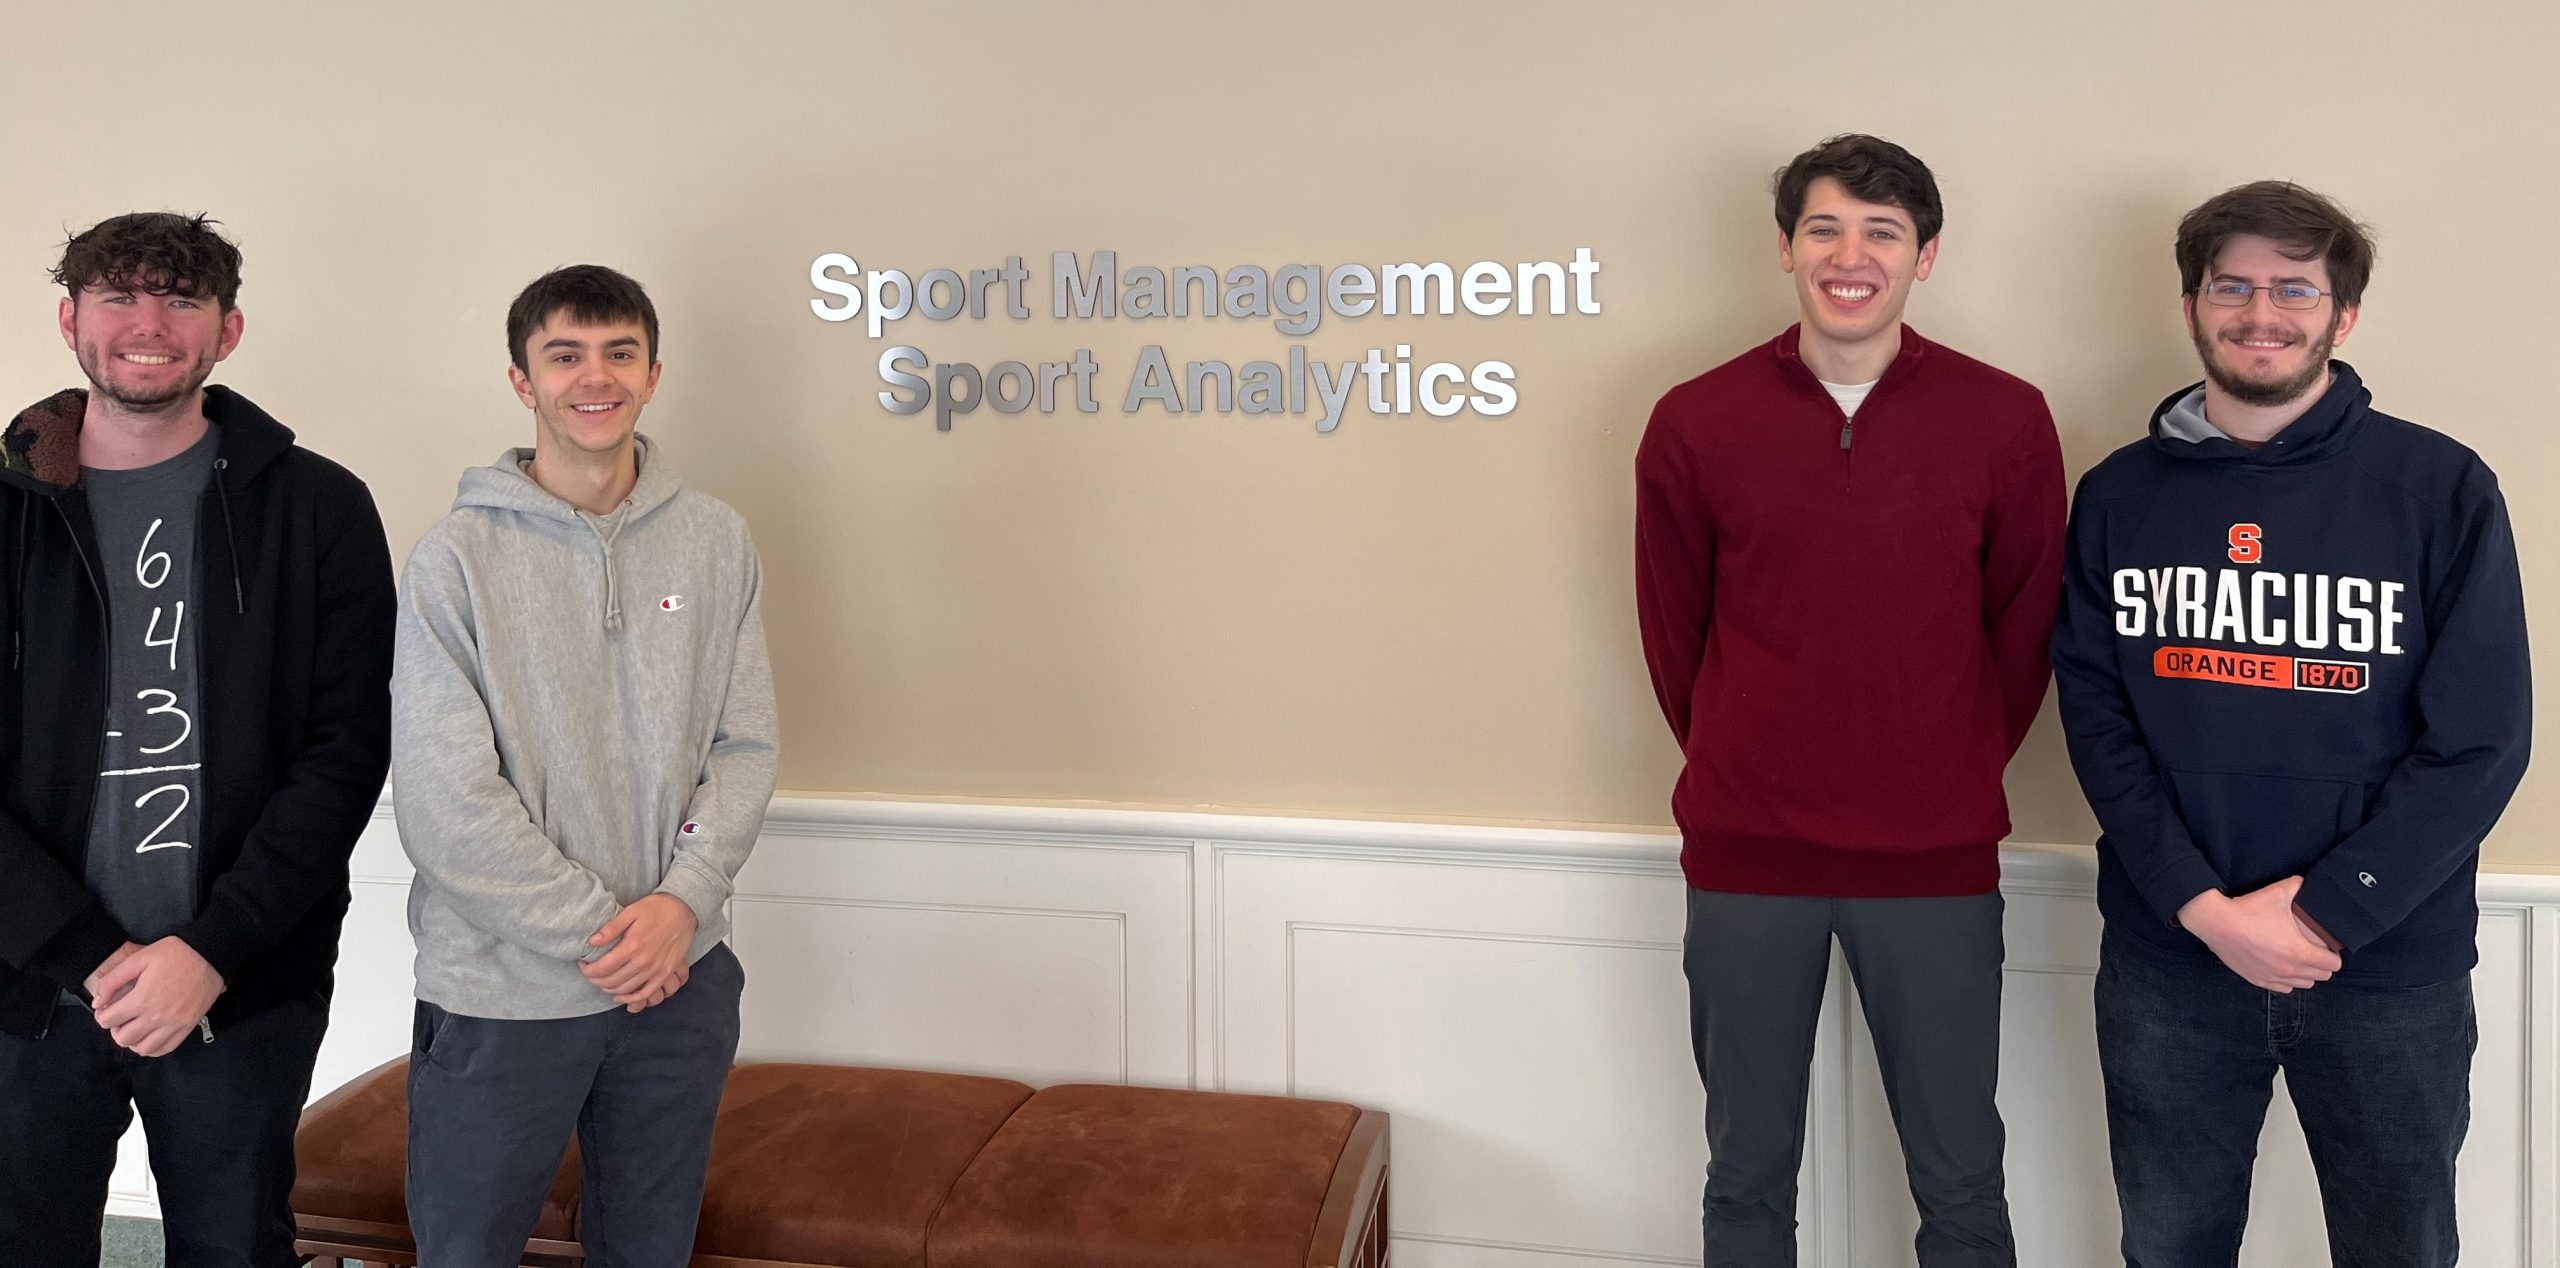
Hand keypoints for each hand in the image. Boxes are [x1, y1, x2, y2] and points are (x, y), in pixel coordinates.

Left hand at [89, 938, 223, 1056]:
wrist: (209, 955)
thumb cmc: (174, 954)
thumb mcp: (138, 958)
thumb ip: (113, 980)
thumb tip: (98, 1002)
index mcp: (141, 999)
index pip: (107, 1020)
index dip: (102, 1014)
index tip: (107, 1008)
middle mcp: (156, 1017)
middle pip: (122, 1038)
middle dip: (115, 1029)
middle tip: (120, 1017)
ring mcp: (173, 1024)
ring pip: (143, 1048)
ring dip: (133, 1041)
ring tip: (135, 1027)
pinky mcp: (187, 1026)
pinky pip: (165, 1049)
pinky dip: (153, 1048)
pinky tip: (150, 1036)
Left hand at [581, 895, 697, 1009]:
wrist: (684, 910)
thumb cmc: (656, 908)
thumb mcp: (631, 912)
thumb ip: (611, 929)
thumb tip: (591, 942)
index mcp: (632, 945)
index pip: (602, 968)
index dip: (588, 970)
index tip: (583, 965)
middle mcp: (643, 961)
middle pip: (611, 981)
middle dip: (595, 980)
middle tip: (590, 973)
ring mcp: (656, 969)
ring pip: (625, 989)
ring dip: (609, 989)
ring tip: (602, 981)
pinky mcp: (665, 973)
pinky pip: (646, 993)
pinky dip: (631, 999)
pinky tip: (620, 996)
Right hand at [2179, 877, 2341, 992]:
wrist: (2217, 923)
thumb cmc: (2247, 911)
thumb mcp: (2277, 893)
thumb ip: (2298, 885)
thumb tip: (2306, 881)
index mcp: (2298, 951)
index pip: (2333, 964)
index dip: (2334, 954)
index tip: (2327, 946)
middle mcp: (2288, 969)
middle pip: (2322, 976)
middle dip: (2322, 963)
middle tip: (2315, 950)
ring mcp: (2273, 977)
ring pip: (2304, 984)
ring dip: (2306, 973)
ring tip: (2299, 959)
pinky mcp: (2258, 979)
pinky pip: (2284, 989)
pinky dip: (2287, 980)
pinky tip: (2283, 966)